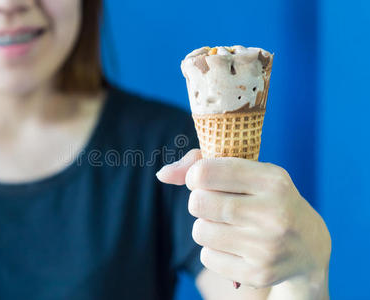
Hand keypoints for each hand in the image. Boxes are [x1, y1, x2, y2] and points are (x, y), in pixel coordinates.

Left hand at [157, 149, 330, 290]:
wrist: (309, 246)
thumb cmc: (267, 199)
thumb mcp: (249, 173)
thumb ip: (202, 165)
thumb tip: (161, 174)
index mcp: (272, 181)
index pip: (206, 172)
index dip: (195, 176)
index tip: (202, 180)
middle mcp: (273, 213)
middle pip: (198, 203)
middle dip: (199, 201)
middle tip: (216, 204)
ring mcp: (266, 247)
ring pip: (200, 231)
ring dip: (206, 226)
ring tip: (228, 224)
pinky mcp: (258, 273)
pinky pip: (207, 257)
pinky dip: (213, 250)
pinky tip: (235, 245)